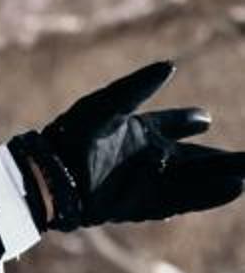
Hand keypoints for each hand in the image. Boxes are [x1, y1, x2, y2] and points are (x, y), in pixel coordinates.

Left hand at [9, 62, 244, 231]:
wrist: (48, 177)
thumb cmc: (70, 137)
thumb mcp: (104, 107)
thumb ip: (137, 88)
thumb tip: (169, 66)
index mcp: (138, 132)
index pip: (172, 125)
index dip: (187, 121)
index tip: (205, 119)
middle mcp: (146, 159)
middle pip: (194, 159)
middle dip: (223, 159)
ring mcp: (146, 184)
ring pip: (194, 181)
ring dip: (223, 177)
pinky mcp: (142, 205)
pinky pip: (183, 200)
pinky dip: (209, 195)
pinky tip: (236, 187)